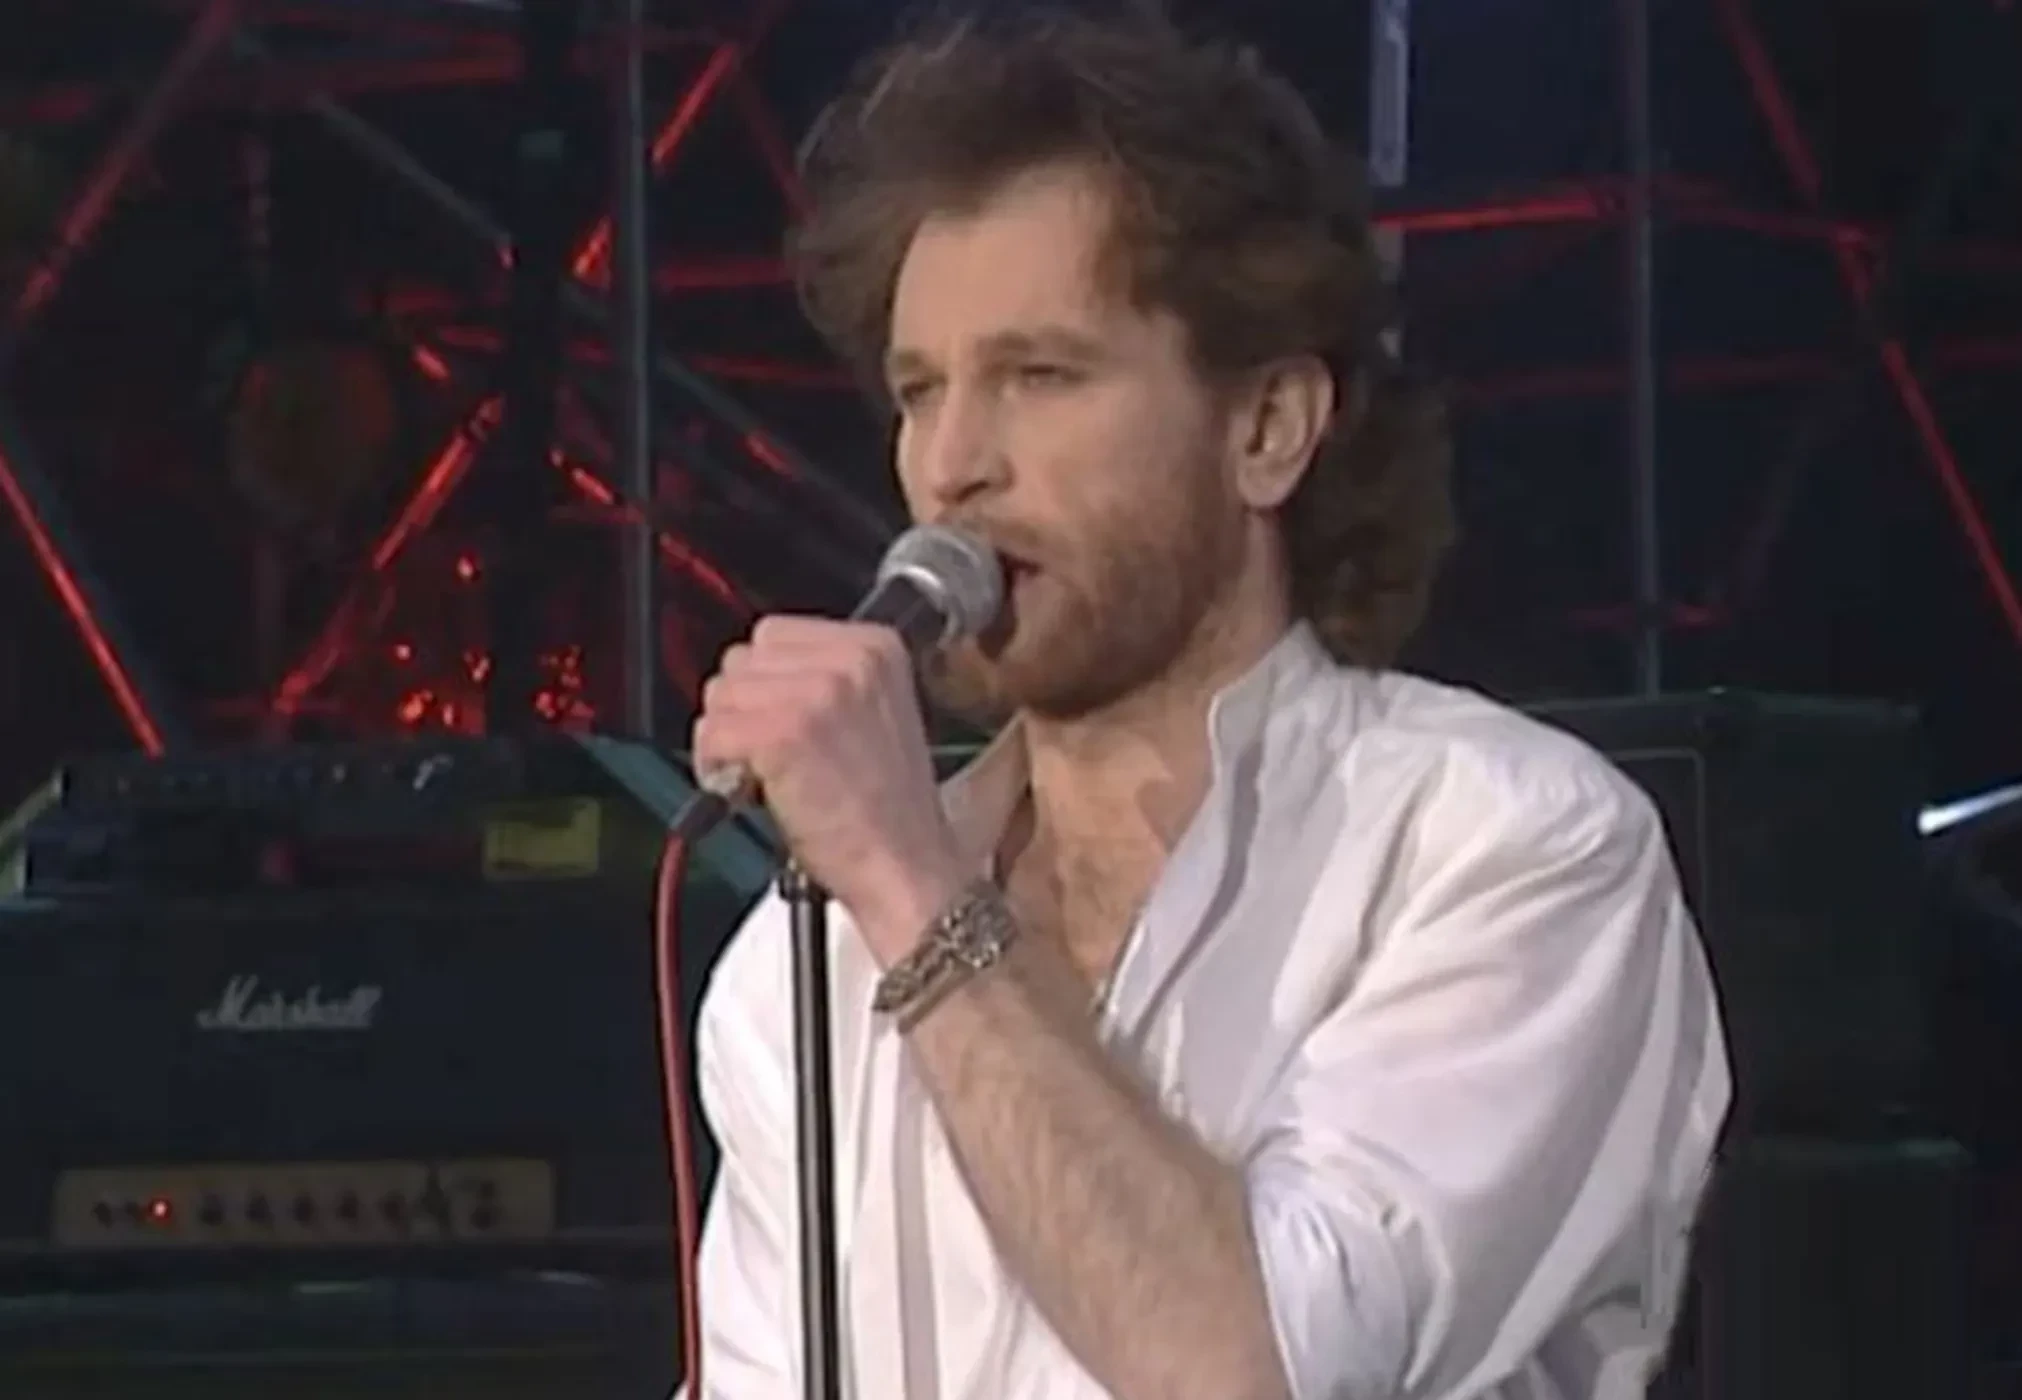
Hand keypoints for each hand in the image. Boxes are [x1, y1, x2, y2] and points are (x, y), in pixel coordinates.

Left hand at [691, 616, 968, 957]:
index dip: (765, 683)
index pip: (775, 634)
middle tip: (770, 756)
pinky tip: (750, 792)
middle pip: (742, 659)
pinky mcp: (782, 733)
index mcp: (877, 646)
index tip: (777, 719)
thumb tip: (761, 675)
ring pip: (720, 695)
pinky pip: (712, 734)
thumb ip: (827, 680)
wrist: (905, 867)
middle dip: (743, 709)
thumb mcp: (879, 714)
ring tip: (765, 776)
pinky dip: (715, 769)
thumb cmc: (891, 812)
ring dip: (727, 739)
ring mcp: (815, 693)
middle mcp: (848, 659)